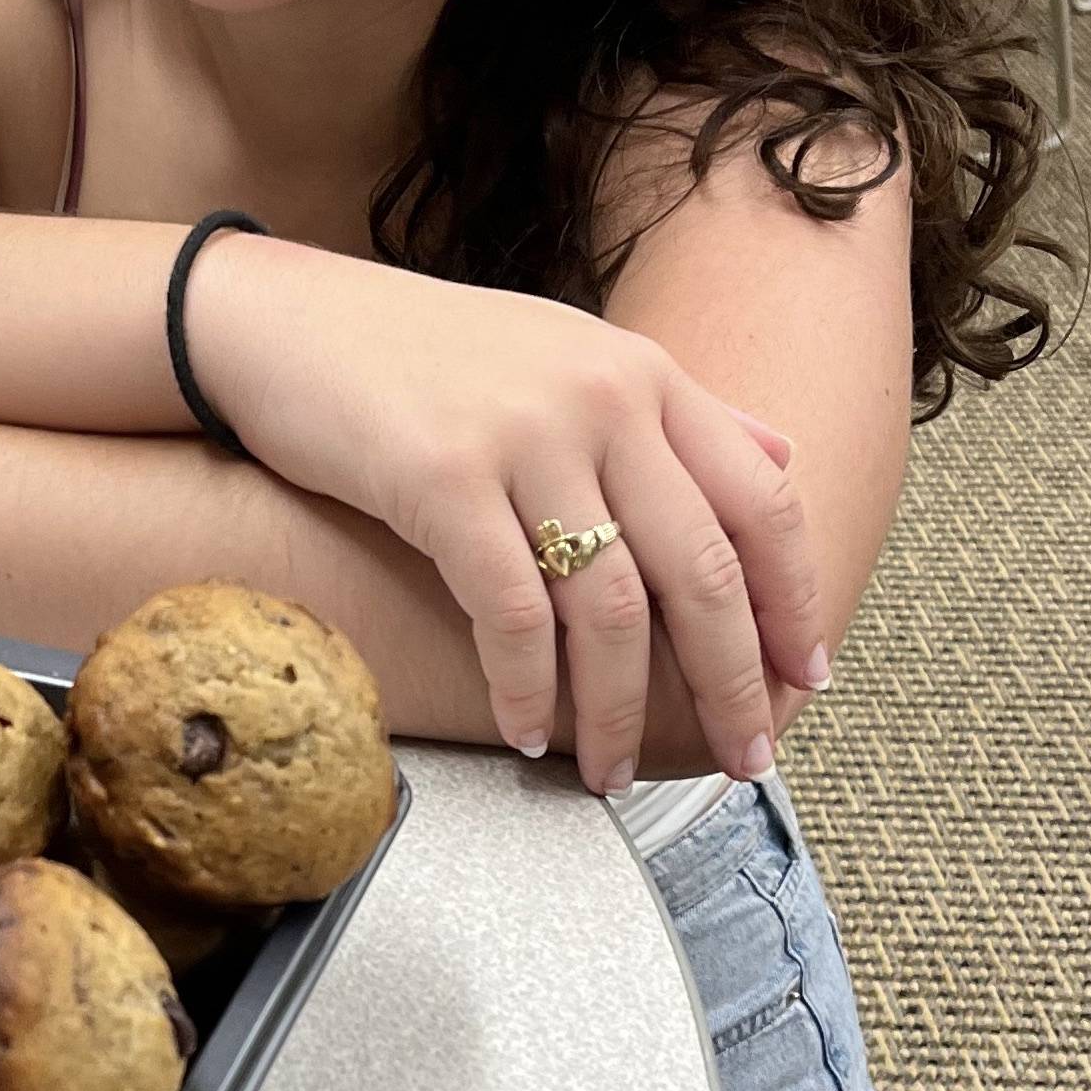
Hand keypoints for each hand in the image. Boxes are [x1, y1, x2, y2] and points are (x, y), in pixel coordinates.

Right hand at [192, 239, 826, 794]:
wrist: (285, 320)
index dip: (794, 600)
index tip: (805, 676)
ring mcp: (523, 436)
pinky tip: (524, 732)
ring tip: (611, 770)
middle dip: (730, 683)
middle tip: (742, 757)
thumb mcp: (565, 356)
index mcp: (642, 374)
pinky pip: (511, 614)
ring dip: (618, 710)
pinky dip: (526, 689)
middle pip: (702, 570)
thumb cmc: (421, 355)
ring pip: (610, 609)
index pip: (760, 500)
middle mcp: (600, 398)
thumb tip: (781, 457)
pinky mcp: (441, 478)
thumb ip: (675, 411)